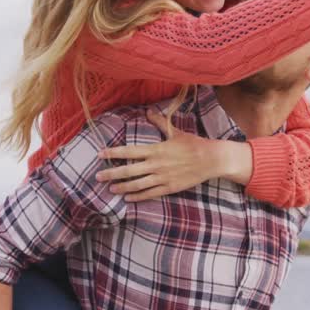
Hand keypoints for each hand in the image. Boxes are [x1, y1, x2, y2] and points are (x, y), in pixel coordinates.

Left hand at [96, 107, 228, 201]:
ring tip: (110, 189)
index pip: (129, 151)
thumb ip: (159, 122)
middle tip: (97, 176)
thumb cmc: (193, 144)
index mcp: (156, 150)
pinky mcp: (169, 188)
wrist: (211, 160)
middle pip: (129, 171)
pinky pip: (150, 193)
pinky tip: (128, 198)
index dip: (113, 153)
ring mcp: (162, 178)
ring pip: (137, 185)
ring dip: (122, 187)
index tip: (100, 154)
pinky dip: (138, 196)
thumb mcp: (175, 131)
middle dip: (112, 174)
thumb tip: (148, 111)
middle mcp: (156, 165)